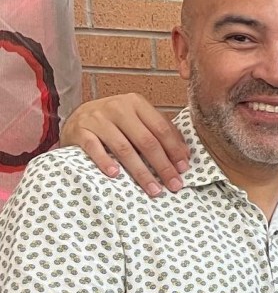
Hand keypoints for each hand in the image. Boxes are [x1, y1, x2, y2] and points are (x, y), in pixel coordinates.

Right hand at [61, 94, 188, 195]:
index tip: (183, 169)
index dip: (174, 150)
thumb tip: (185, 155)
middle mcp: (117, 107)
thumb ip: (159, 132)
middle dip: (162, 165)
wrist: (76, 119)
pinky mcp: (79, 130)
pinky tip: (115, 175)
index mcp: (136, 103)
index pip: (161, 128)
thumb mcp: (137, 121)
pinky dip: (105, 161)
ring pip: (123, 148)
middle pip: (146, 140)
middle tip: (173, 185)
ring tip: (153, 189)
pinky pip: (94, 148)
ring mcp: (97, 118)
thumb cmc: (114, 123)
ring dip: (140, 172)